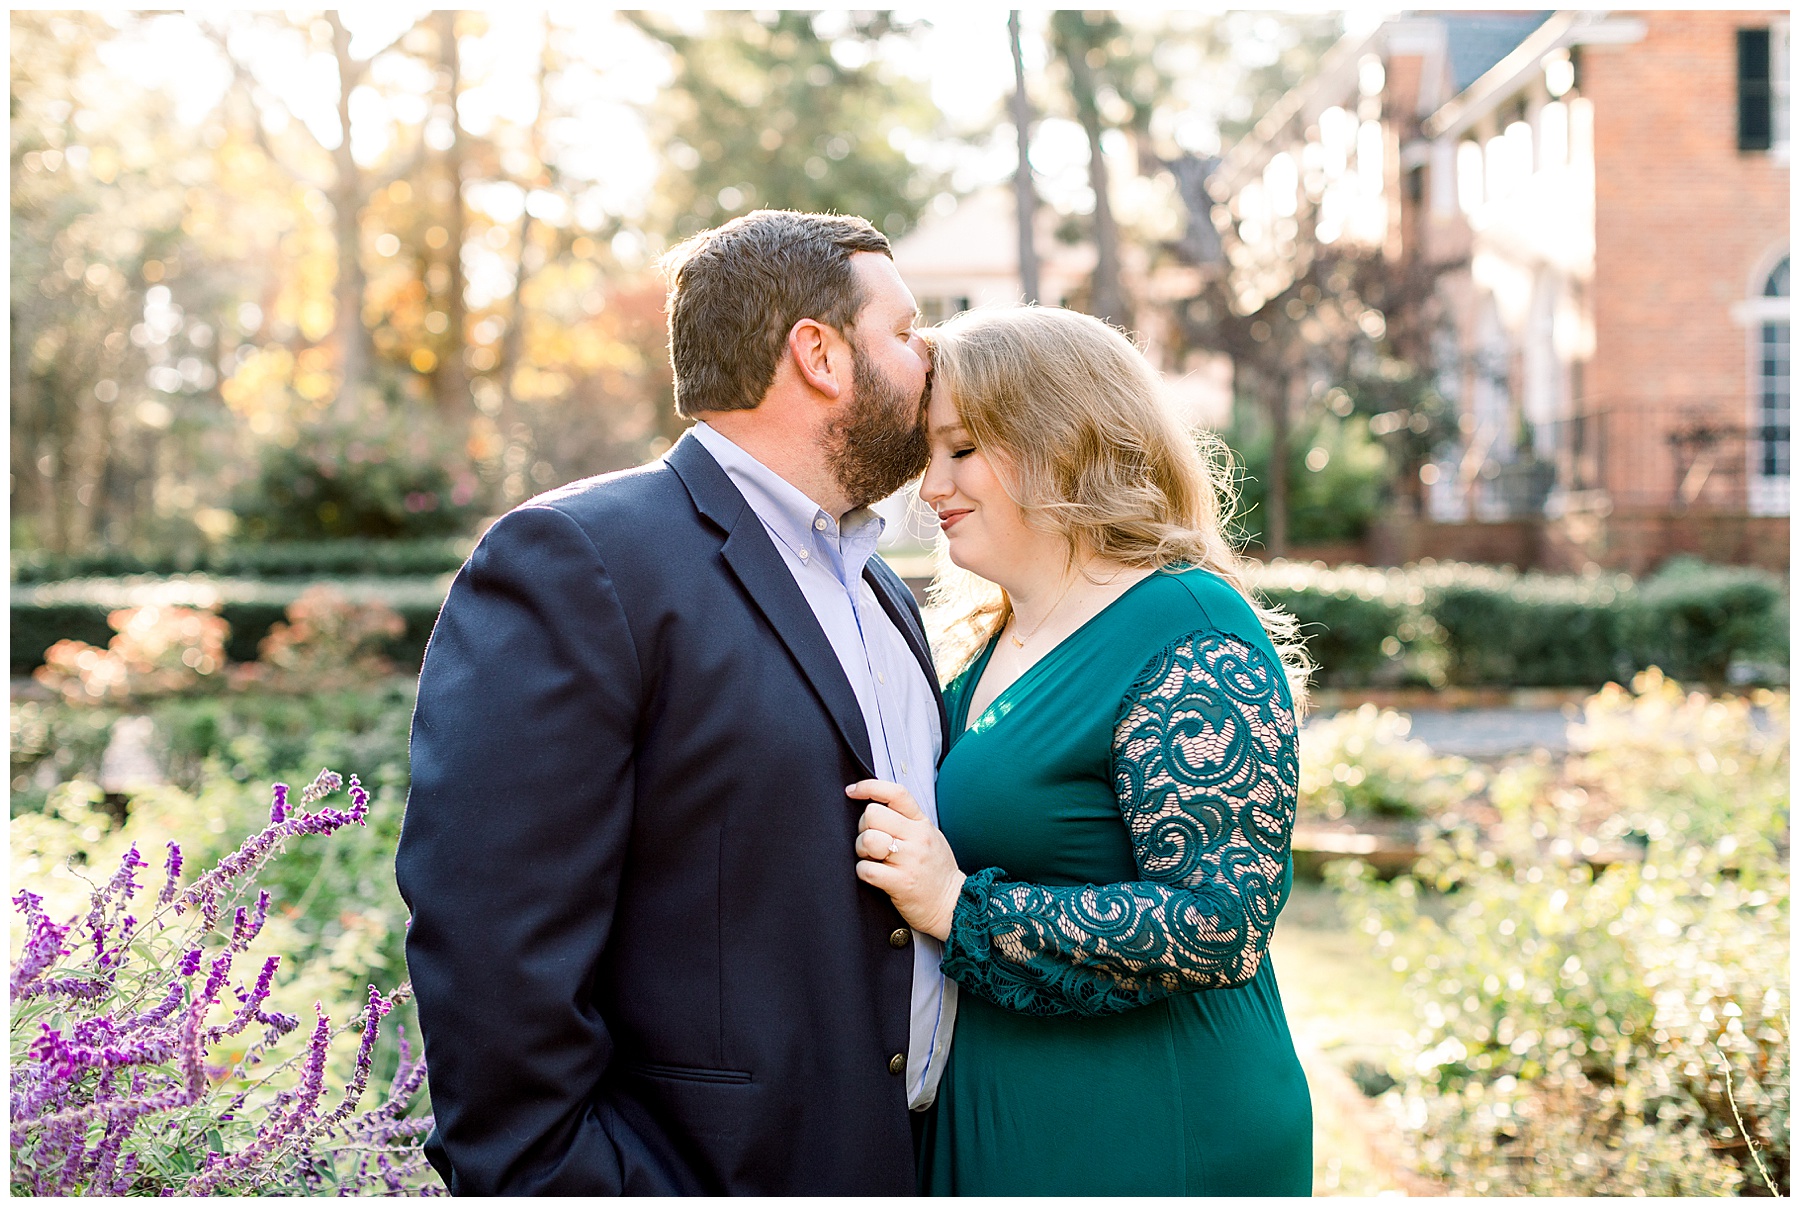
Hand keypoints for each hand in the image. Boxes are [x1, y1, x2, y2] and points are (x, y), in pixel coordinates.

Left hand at [846, 779, 964, 941]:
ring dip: (862, 850)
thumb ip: (907, 820)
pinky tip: (874, 875)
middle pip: (873, 814)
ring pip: (868, 840)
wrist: (954, 905)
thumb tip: (874, 807)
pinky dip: (863, 872)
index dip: (869, 787)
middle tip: (871, 842)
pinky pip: (866, 869)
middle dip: (863, 827)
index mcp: (922, 823)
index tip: (852, 791)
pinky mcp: (901, 883)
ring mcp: (909, 860)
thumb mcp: (930, 836)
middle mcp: (917, 838)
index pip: (895, 793)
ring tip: (873, 859)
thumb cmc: (937, 871)